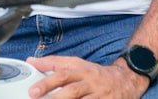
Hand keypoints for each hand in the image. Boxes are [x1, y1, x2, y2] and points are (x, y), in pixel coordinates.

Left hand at [26, 55, 148, 98]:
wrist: (125, 81)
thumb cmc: (95, 74)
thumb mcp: (76, 64)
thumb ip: (53, 63)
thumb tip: (31, 61)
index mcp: (82, 70)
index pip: (62, 75)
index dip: (46, 83)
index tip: (33, 91)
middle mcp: (91, 82)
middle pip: (72, 91)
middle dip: (56, 98)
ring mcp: (100, 96)